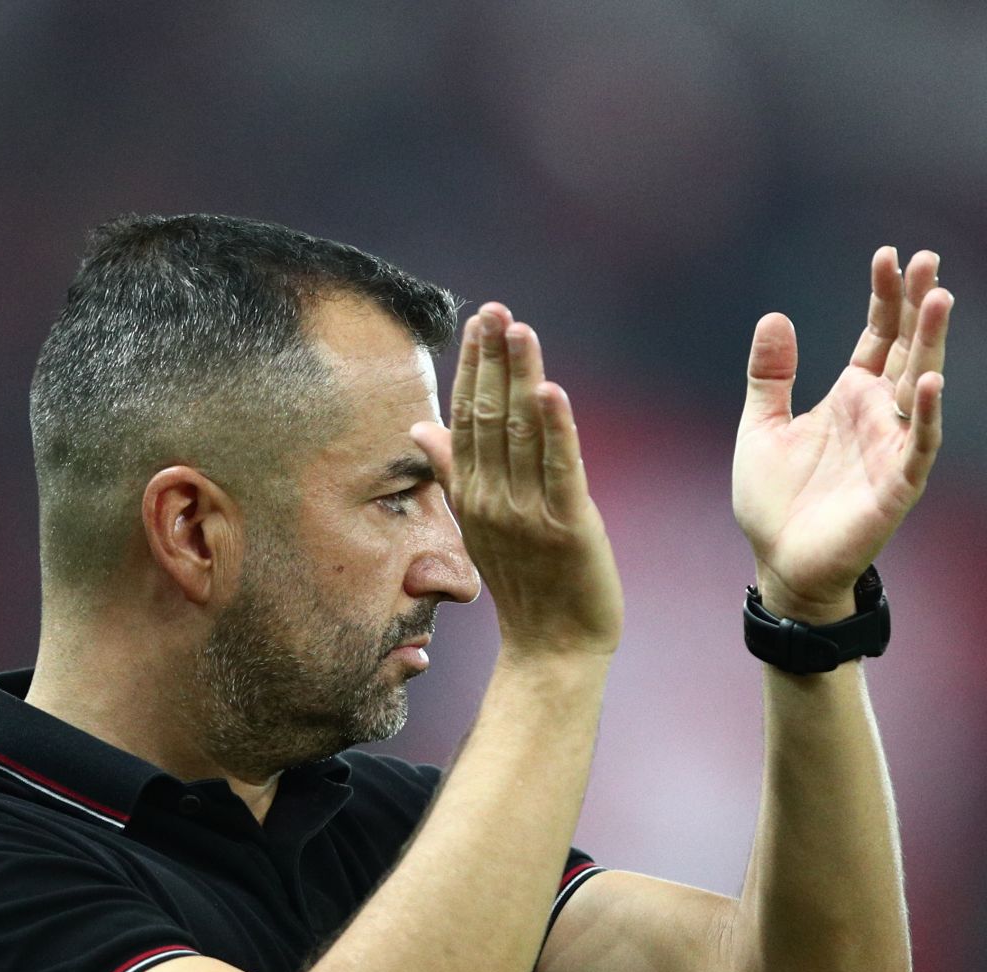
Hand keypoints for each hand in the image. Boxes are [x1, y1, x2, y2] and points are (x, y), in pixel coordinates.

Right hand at [411, 304, 623, 659]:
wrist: (552, 647)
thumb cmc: (525, 583)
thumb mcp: (480, 521)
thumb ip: (452, 470)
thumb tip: (420, 425)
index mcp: (472, 494)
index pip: (466, 418)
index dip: (474, 367)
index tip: (479, 321)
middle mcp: (492, 499)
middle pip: (488, 416)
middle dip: (493, 359)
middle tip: (496, 309)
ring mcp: (527, 513)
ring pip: (520, 434)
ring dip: (520, 378)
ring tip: (520, 330)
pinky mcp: (567, 527)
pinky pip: (559, 470)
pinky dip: (555, 429)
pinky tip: (551, 390)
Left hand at [732, 247, 950, 620]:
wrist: (781, 565)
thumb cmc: (775, 503)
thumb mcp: (762, 426)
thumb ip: (770, 375)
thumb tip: (776, 316)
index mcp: (849, 397)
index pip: (877, 336)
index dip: (885, 297)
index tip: (888, 256)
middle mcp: (877, 415)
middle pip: (906, 348)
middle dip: (917, 305)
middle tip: (929, 259)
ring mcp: (890, 448)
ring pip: (918, 386)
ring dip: (931, 344)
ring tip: (940, 297)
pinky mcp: (896, 486)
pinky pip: (917, 445)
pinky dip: (925, 414)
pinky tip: (929, 379)